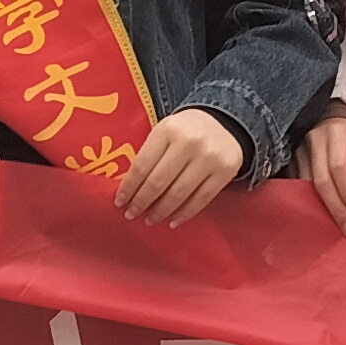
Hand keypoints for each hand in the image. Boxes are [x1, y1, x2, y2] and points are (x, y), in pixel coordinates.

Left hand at [114, 107, 247, 227]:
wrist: (224, 123)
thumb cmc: (185, 131)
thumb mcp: (164, 132)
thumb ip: (149, 154)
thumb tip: (129, 190)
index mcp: (167, 130)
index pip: (142, 165)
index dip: (128, 187)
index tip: (119, 202)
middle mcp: (189, 142)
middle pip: (159, 182)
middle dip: (142, 202)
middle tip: (132, 214)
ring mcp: (209, 158)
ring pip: (179, 193)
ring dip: (161, 211)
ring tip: (150, 219)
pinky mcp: (226, 171)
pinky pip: (202, 199)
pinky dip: (185, 214)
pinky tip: (173, 221)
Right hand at [300, 111, 345, 236]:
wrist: (330, 124)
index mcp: (336, 133)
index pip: (339, 166)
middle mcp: (314, 141)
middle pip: (321, 180)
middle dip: (337, 208)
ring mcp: (298, 151)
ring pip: (307, 187)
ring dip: (323, 210)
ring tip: (338, 227)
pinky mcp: (290, 162)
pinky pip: (299, 188)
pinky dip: (311, 204)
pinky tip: (322, 217)